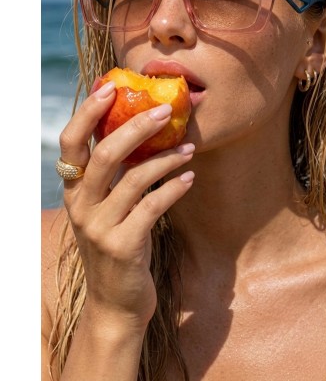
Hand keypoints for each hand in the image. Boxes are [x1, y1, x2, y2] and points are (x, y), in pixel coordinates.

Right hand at [59, 80, 194, 330]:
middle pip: (104, 154)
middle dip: (136, 127)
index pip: (70, 143)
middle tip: (165, 111)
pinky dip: (174, 187)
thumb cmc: (116, 246)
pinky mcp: (124, 246)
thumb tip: (138, 129)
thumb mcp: (105, 210)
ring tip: (189, 148)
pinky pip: (154, 206)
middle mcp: (81, 207)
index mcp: (73, 192)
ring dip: (166, 158)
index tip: (110, 87)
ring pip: (135, 178)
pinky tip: (189, 178)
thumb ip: (113, 176)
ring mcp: (100, 228)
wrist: (115, 304)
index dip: (87, 113)